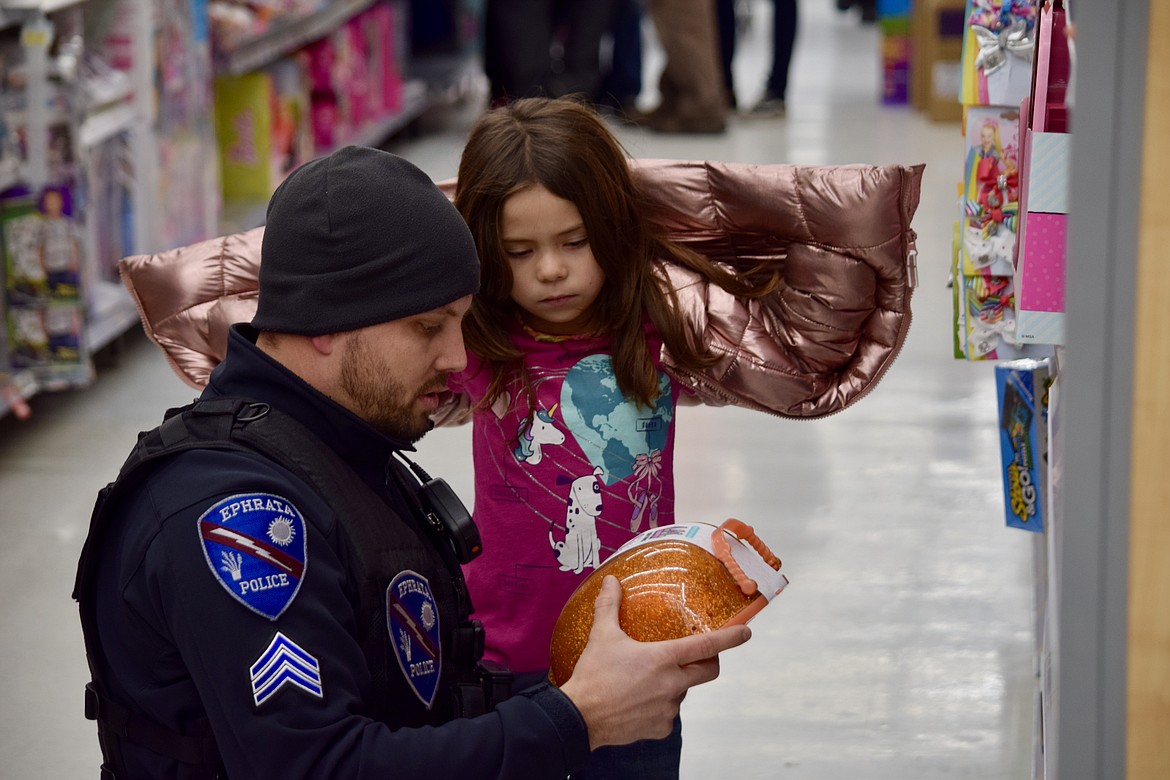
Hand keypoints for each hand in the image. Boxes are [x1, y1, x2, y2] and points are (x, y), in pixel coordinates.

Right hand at [558, 575, 751, 749]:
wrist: (580, 718)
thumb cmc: (594, 676)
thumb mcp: (602, 636)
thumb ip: (610, 606)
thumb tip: (612, 582)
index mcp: (663, 658)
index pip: (707, 646)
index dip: (730, 638)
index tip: (746, 633)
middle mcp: (672, 684)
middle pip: (708, 671)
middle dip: (709, 661)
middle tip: (696, 654)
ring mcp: (669, 708)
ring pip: (685, 690)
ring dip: (676, 682)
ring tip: (647, 679)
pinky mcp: (661, 727)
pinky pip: (669, 712)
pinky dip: (661, 705)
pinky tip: (639, 699)